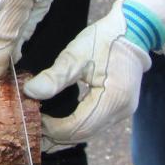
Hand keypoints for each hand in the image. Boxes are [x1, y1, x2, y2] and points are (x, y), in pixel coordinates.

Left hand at [25, 0, 162, 148]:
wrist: (134, 29)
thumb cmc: (105, 39)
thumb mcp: (76, 55)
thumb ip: (54, 77)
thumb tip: (30, 92)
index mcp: (112, 99)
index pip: (78, 127)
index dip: (53, 128)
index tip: (33, 118)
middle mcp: (121, 111)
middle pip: (84, 134)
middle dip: (56, 134)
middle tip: (33, 127)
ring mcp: (123, 111)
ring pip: (89, 131)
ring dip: (65, 132)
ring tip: (41, 126)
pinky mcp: (120, 107)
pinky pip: (95, 123)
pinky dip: (76, 124)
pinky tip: (58, 122)